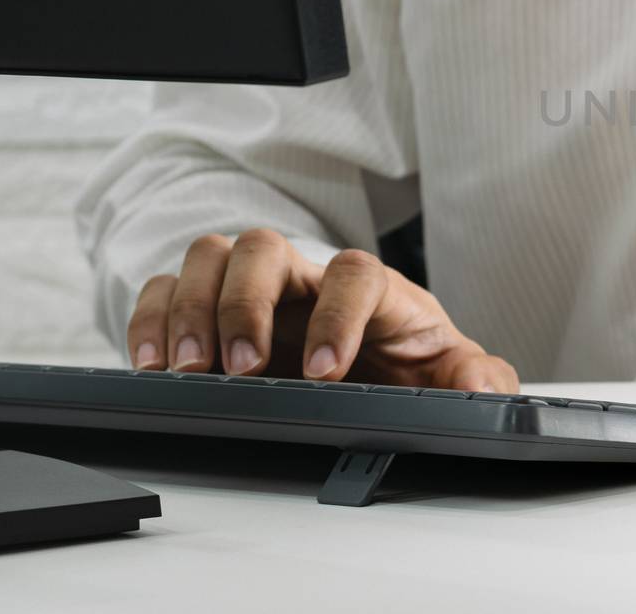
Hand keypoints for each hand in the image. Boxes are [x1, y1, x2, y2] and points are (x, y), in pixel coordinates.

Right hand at [126, 229, 518, 391]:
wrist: (373, 367)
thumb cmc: (407, 359)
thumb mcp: (451, 371)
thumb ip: (476, 376)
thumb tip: (487, 387)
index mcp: (372, 288)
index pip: (354, 274)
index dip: (338, 315)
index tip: (325, 372)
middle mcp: (307, 278)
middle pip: (266, 248)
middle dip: (247, 304)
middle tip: (241, 367)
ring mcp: (256, 289)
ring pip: (213, 256)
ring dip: (191, 307)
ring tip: (186, 368)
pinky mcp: (210, 311)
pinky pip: (167, 287)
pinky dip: (150, 317)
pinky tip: (149, 362)